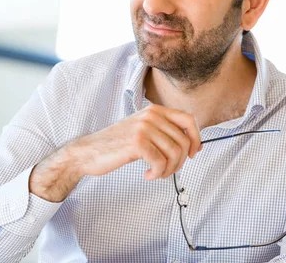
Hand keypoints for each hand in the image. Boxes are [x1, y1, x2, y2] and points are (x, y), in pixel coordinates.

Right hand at [70, 104, 201, 180]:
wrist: (89, 152)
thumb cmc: (117, 144)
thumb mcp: (142, 130)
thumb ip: (164, 131)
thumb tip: (194, 144)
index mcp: (154, 110)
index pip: (188, 119)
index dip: (196, 138)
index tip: (192, 154)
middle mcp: (151, 115)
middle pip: (183, 141)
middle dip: (179, 162)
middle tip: (166, 170)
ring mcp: (144, 128)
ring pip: (175, 153)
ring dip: (169, 170)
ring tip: (157, 174)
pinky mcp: (137, 143)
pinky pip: (161, 163)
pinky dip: (157, 174)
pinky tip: (147, 175)